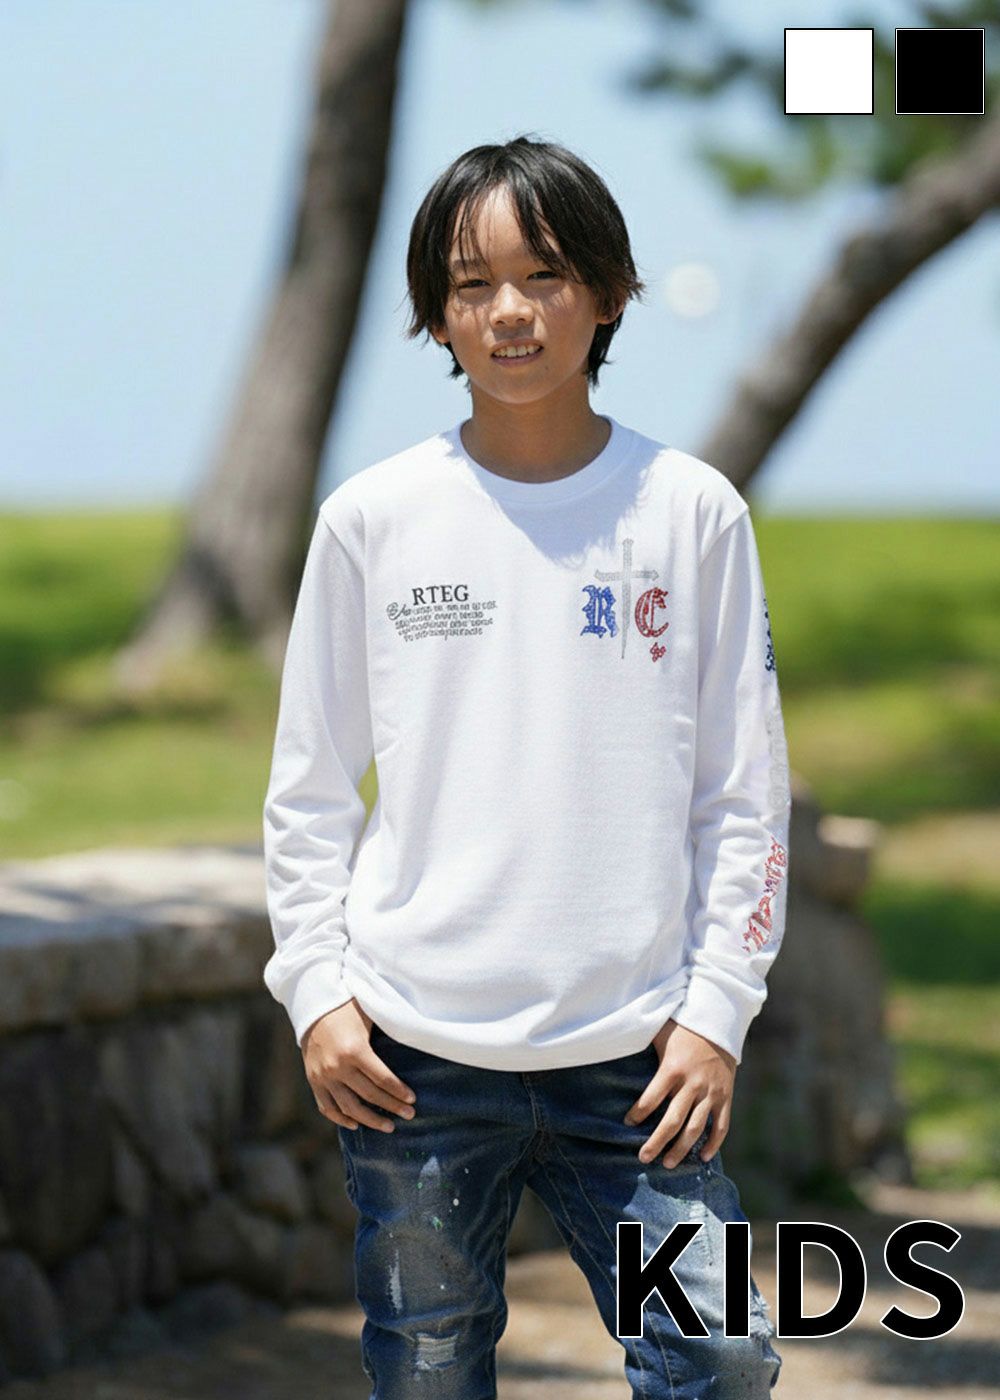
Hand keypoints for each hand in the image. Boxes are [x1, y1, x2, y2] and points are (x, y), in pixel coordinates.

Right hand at [301, 997, 416, 1132]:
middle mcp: (337, 1067)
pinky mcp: (313, 1080)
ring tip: (388, 1126)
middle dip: (392, 1107)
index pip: (382, 1079)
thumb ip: (386, 1032)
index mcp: (354, 1050)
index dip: (399, 1092)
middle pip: (369, 1096)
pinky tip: (356, 1124)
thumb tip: (416, 1039)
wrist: (313, 1005)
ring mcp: (323, 1076)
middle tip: (409, 1115)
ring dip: (370, 1120)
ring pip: (349, 1108)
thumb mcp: (369, 1016)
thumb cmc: (347, 1008)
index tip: (412, 1100)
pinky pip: (327, 1107)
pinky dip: (341, 1119)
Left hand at [623, 1019, 735, 1167]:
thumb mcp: (659, 1032)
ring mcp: (711, 1092)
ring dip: (681, 1149)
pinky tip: (704, 1157)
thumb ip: (641, 1041)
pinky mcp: (726, 1096)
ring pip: (695, 1128)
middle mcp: (692, 1083)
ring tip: (668, 1164)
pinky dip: (713, 1143)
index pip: (651, 1098)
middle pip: (672, 1121)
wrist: (719, 1022)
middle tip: (643, 1158)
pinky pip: (721, 1125)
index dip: (638, 1113)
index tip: (628, 1124)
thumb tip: (611, 1041)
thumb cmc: (682, 1026)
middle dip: (656, 1142)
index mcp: (672, 1068)